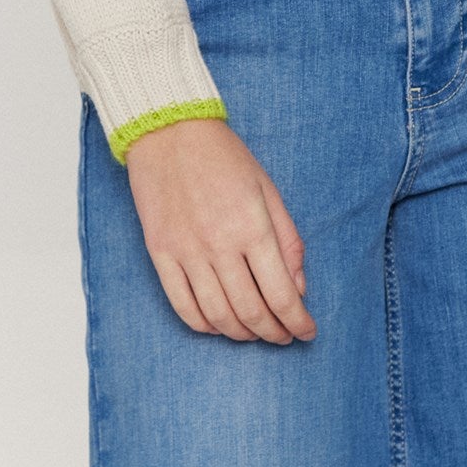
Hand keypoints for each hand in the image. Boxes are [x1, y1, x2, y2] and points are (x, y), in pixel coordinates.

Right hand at [125, 117, 318, 343]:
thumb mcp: (268, 189)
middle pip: (250, 312)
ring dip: (241, 334)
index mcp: (252, 226)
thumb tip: (298, 287)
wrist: (168, 130)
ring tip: (255, 332)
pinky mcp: (160, 253)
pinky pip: (182, 306)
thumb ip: (287, 239)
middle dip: (273, 333)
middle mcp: (219, 244)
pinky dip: (204, 326)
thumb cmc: (224, 156)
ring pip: (217, 316)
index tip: (307, 331)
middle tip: (284, 336)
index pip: (281, 294)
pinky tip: (218, 325)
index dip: (298, 322)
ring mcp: (186, 251)